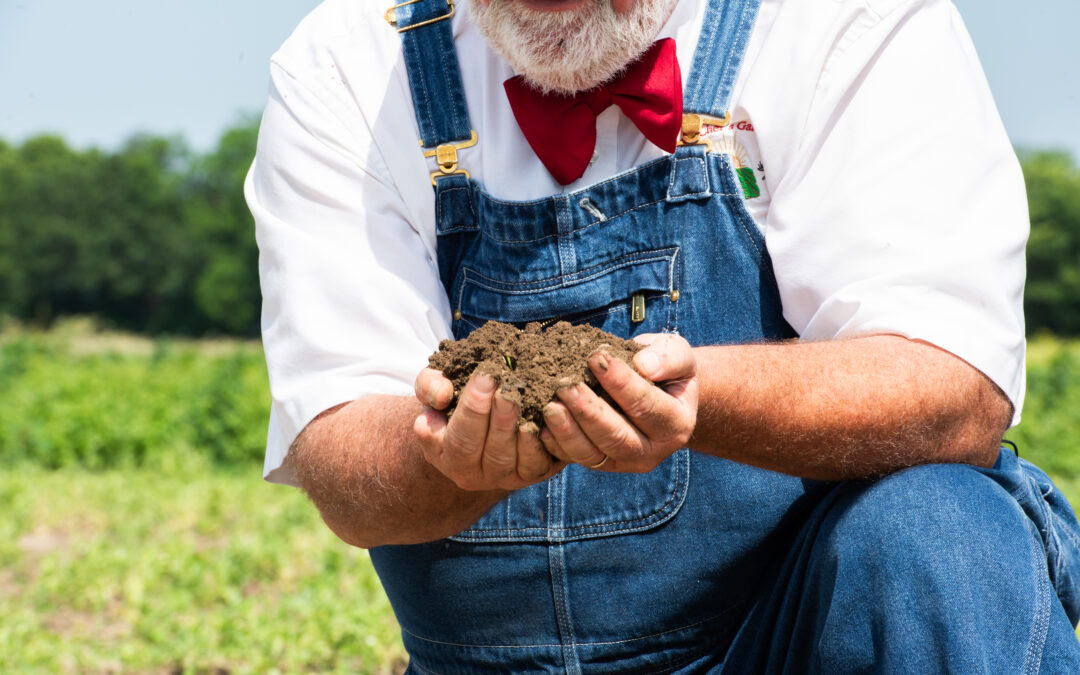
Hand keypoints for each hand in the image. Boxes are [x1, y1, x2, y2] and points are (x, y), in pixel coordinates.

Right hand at [413, 368, 564, 490]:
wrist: (482, 413)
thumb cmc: (454, 397)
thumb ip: (429, 386)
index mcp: (443, 454)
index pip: (458, 438)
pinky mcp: (531, 474)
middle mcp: (472, 474)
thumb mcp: (433, 386)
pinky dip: (542, 444)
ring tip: (526, 402)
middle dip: (499, 420)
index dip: (473, 409)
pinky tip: (546, 418)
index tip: (486, 377)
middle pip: (488, 452)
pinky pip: (537, 465)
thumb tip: (441, 395)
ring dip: (520, 432)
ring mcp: (503, 478)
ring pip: (513, 461)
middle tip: (508, 389)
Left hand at [540, 333, 697, 472]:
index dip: (620, 382)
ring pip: (593, 454)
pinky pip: (576, 458)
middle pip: (617, 437)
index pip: (646, 406)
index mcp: (676, 424)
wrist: (659, 392)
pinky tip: (541, 425)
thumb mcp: (677, 355)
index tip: (596, 357)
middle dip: (589, 411)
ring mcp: (624, 461)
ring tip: (550, 406)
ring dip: (568, 431)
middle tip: (565, 386)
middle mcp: (652, 451)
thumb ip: (669, 357)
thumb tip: (644, 365)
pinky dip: (557, 443)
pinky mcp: (600, 463)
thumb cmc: (665, 368)